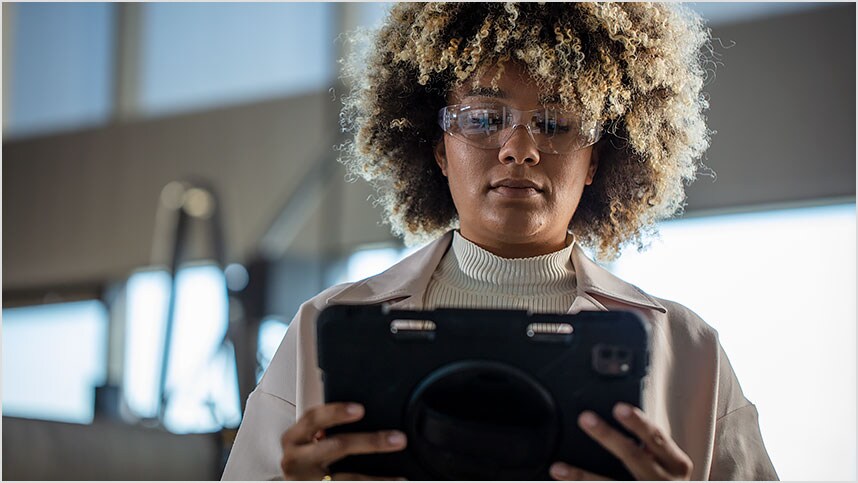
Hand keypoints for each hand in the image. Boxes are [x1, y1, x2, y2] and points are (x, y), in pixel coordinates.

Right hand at [280, 402, 407, 479]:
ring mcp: (305, 480)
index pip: (314, 418)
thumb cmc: (305, 462)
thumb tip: (364, 415)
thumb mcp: (307, 443)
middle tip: (398, 439)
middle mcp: (296, 459)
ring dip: (377, 479)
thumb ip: (325, 430)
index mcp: (294, 438)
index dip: (337, 412)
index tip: (360, 409)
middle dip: (371, 442)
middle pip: (338, 446)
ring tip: (400, 479)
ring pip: (346, 478)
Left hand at [549, 403, 692, 480]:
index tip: (619, 407)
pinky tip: (563, 481)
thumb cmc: (665, 478)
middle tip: (585, 418)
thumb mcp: (668, 462)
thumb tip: (620, 413)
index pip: (656, 438)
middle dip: (608, 437)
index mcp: (675, 464)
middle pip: (633, 457)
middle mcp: (663, 481)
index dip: (638, 423)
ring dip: (582, 477)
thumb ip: (650, 444)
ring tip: (559, 468)